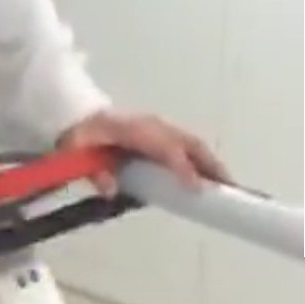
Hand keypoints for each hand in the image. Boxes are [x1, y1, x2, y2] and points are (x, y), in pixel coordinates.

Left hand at [61, 109, 228, 197]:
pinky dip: (201, 160)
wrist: (76, 113)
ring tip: (225, 185)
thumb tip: (112, 189)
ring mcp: (156, 127)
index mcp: (131, 129)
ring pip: (191, 143)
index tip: (197, 188)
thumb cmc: (80, 135)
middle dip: (209, 164)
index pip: (165, 148)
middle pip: (187, 144)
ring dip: (209, 163)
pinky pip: (186, 145)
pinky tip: (208, 178)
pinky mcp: (159, 132)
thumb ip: (95, 171)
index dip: (182, 167)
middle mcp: (150, 126)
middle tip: (228, 188)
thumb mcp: (78, 150)